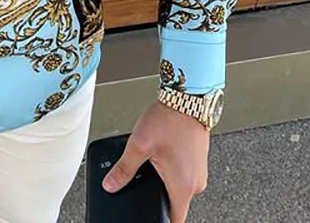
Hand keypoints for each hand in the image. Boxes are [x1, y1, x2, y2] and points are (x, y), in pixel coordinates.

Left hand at [101, 100, 209, 222]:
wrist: (186, 100)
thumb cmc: (168, 120)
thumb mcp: (139, 145)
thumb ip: (124, 169)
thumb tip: (111, 185)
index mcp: (182, 187)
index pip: (174, 220)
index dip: (159, 221)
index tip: (148, 218)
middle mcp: (195, 184)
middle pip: (174, 204)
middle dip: (156, 197)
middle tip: (142, 182)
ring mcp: (198, 173)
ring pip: (178, 188)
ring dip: (163, 182)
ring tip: (152, 164)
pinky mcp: (197, 163)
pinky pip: (183, 176)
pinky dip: (171, 172)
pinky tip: (161, 156)